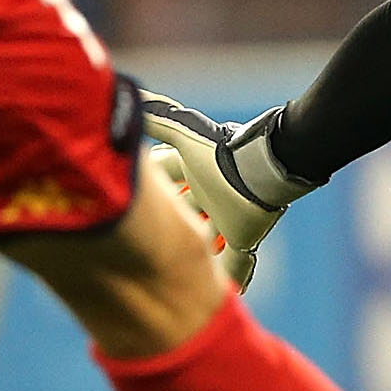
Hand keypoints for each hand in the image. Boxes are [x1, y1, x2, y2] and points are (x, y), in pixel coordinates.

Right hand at [141, 90, 289, 288]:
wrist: (263, 167)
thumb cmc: (222, 151)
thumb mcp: (182, 132)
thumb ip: (156, 116)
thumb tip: (126, 95)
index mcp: (194, 170)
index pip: (168, 177)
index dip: (152, 185)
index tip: (128, 197)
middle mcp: (208, 194)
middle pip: (184, 211)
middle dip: (167, 223)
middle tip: (138, 244)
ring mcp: (227, 215)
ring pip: (205, 240)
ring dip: (192, 254)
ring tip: (167, 275)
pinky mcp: (245, 234)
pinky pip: (235, 263)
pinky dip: (231, 277)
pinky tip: (221, 294)